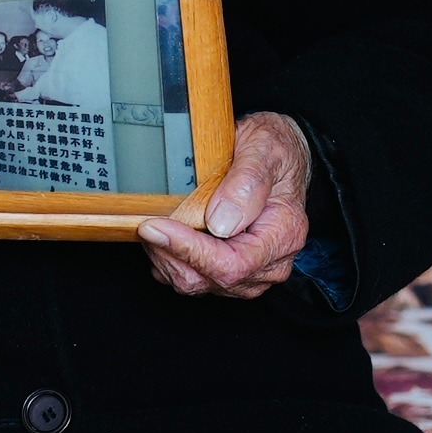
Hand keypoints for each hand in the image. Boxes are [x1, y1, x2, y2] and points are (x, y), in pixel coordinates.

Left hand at [137, 111, 310, 298]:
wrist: (277, 158)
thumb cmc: (274, 151)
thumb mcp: (263, 148)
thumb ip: (246, 182)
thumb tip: (220, 222)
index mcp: (282, 236)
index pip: (232, 265)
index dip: (189, 250)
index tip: (157, 226)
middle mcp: (270, 264)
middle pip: (209, 280)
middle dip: (170, 253)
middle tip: (149, 220)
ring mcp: (250, 273)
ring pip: (195, 284)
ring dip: (167, 257)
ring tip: (158, 223)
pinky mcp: (231, 274)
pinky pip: (192, 280)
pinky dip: (171, 260)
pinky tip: (167, 233)